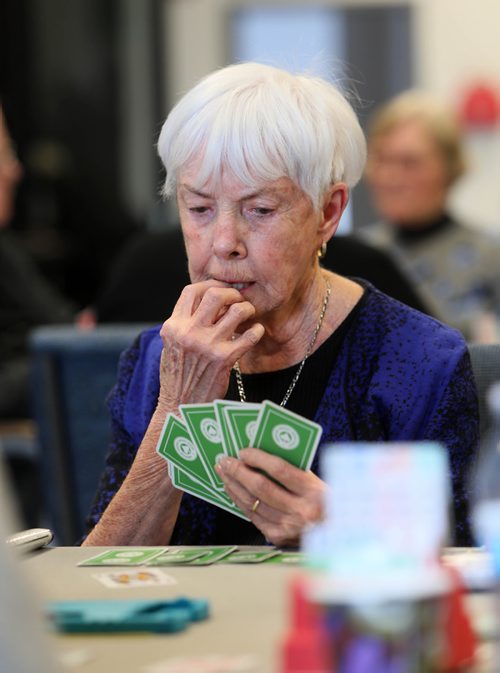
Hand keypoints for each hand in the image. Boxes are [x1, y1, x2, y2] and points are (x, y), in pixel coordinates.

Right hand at [158, 280, 264, 409]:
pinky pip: (249, 336)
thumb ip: (184, 324)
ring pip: (236, 311)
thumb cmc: (177, 377)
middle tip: (239, 300)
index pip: (191, 291)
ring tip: (248, 315)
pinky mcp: (224, 359)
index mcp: (173, 326)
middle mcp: (188, 332)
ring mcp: (207, 345)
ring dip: (247, 309)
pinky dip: (256, 331)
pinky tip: (256, 332)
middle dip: (232, 293)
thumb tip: (207, 303)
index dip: (210, 285)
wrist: (179, 407)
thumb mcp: (171, 346)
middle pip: (215, 294)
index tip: (221, 289)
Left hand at [216, 448, 325, 547]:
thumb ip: (294, 472)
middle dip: (239, 471)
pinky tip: (233, 491)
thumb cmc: (327, 503)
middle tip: (226, 461)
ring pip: (252, 503)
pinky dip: (240, 501)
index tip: (244, 451)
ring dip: (234, 486)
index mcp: (313, 492)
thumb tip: (261, 458)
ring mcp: (288, 527)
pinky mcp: (279, 538)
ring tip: (225, 473)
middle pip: (261, 487)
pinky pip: (253, 516)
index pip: (280, 470)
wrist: (339, 535)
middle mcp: (301, 512)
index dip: (258, 458)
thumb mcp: (318, 484)